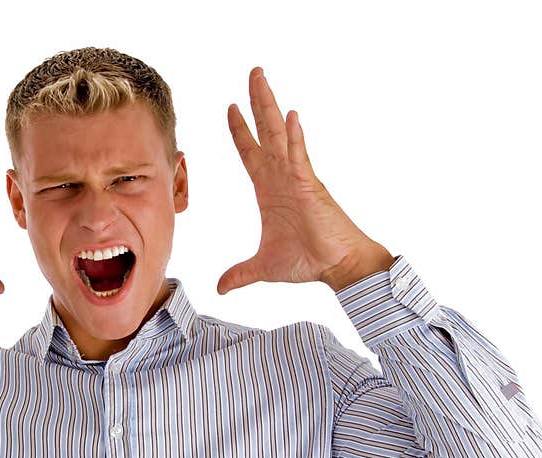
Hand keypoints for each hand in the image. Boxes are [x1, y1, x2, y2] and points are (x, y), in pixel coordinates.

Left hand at [217, 68, 393, 294]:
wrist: (335, 268)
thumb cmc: (307, 262)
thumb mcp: (262, 268)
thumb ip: (239, 273)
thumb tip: (219, 288)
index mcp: (269, 190)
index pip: (250, 153)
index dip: (240, 131)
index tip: (229, 109)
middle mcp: (281, 177)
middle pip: (265, 132)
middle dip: (256, 103)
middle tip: (252, 74)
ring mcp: (296, 177)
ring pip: (279, 135)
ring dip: (269, 106)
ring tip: (259, 79)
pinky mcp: (310, 185)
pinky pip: (299, 156)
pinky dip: (294, 138)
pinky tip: (289, 117)